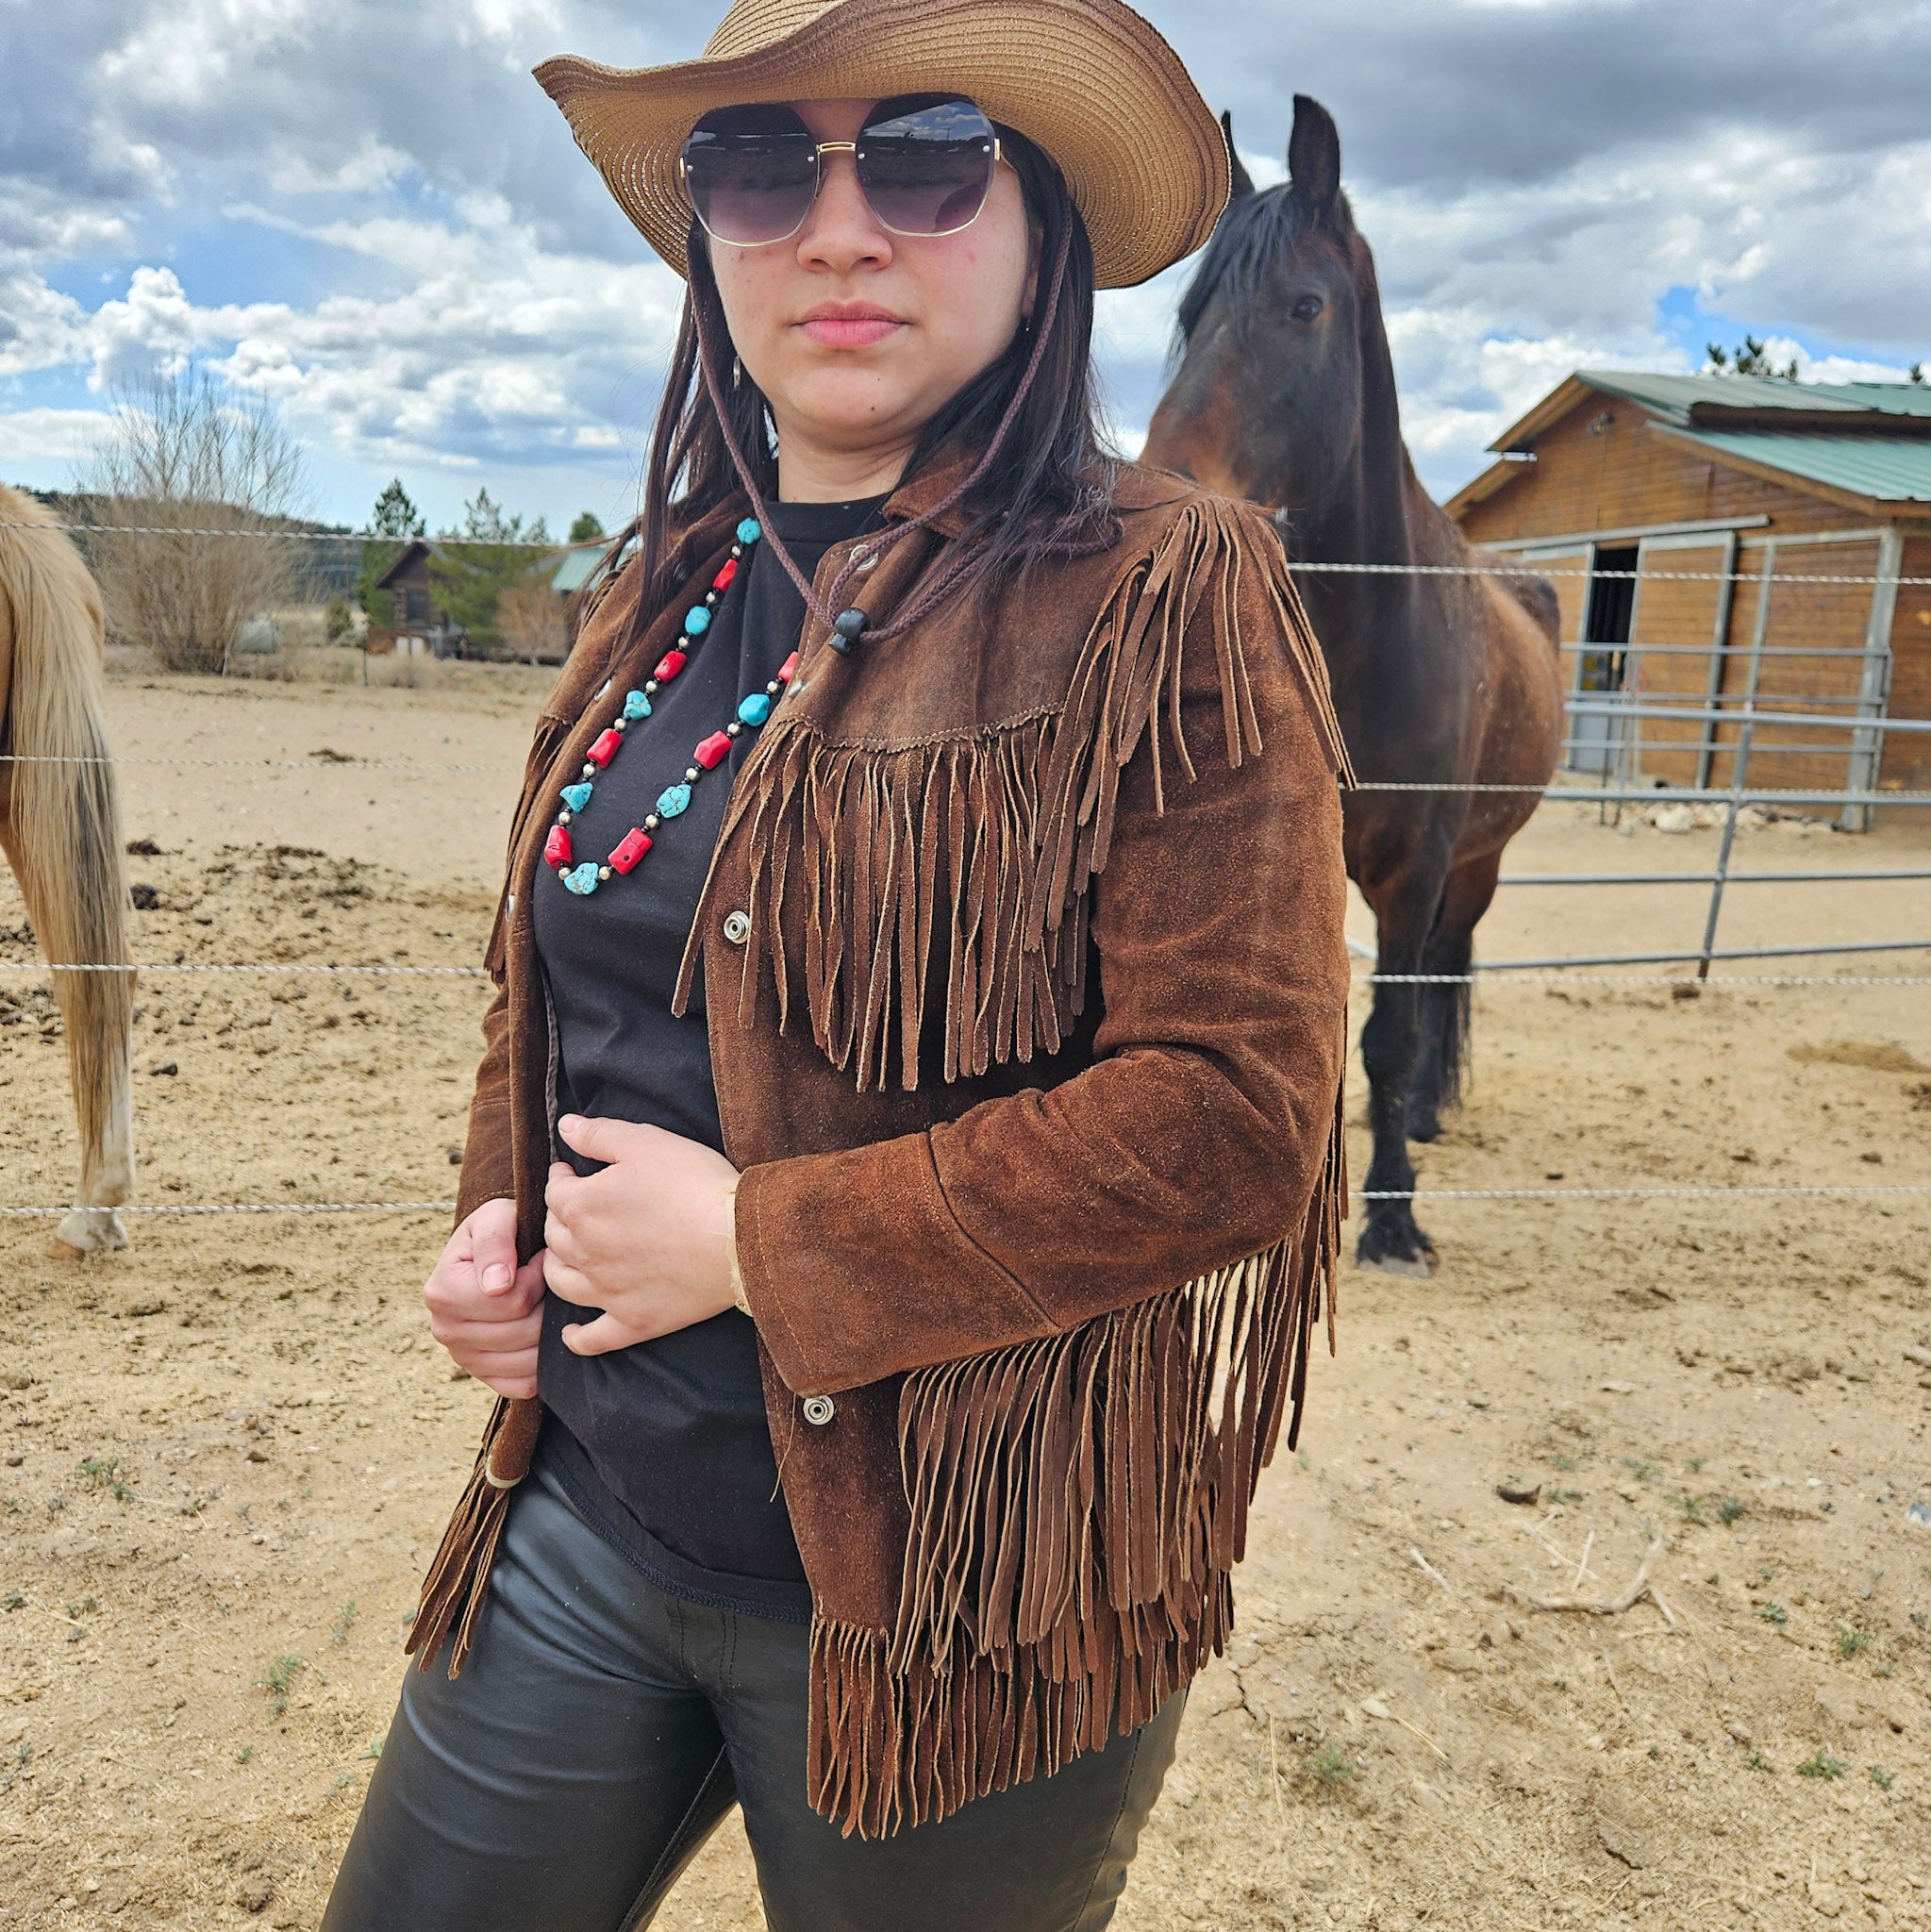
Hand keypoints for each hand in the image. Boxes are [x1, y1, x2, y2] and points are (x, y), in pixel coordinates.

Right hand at [422, 1197, 546, 1399]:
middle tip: (545, 1283)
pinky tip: (540, 1334)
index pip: (512, 1301)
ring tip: (542, 1303)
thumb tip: (497, 1284)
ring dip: (548, 1332)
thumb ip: (496, 1241)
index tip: (537, 1261)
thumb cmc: (500, 1232)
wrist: (492, 1255)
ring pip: (528, 1361)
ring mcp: (462, 1358)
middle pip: (523, 1332)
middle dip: (545, 1304)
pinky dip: (541, 1363)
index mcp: (441, 1292)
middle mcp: (444, 1330)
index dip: (537, 1279)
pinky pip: (524, 1384)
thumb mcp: (496, 1217)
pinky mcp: (483, 1376)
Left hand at [544, 1115, 739, 1357]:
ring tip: (568, 1255)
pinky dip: (577, 1337)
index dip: (562, 1179)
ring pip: (561, 1283)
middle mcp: (584, 1253)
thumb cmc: (695, 1183)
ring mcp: (607, 1293)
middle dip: (560, 1218)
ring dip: (557, 1266)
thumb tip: (565, 1125)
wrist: (739, 1238)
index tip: (574, 1173)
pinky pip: (593, 1339)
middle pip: (554, 1237)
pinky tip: (571, 1332)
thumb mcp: (647, 1142)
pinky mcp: (633, 1322)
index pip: (554, 1193)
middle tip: (578, 1207)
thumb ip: (599, 1134)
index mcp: (582, 1206)